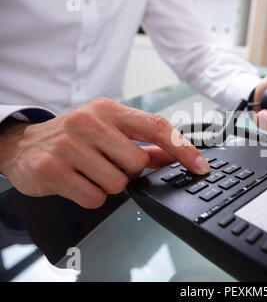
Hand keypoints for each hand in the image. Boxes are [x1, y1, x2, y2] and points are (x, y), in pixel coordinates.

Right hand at [0, 98, 209, 208]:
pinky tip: (77, 181)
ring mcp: (69, 145)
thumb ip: (143, 143)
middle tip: (108, 163)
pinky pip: (94, 197)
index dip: (183, 149)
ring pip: (118, 183)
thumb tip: (174, 156)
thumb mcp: (108, 130)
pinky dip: (91, 196)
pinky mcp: (53, 169)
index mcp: (109, 110)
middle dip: (128, 171)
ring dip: (108, 184)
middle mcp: (89, 122)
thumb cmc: (73, 136)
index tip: (200, 166)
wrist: (23, 144)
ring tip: (89, 171)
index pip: (157, 127)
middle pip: (138, 163)